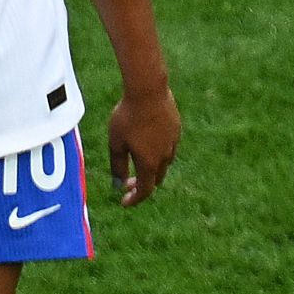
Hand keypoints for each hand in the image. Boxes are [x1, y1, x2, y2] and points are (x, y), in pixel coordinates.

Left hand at [107, 86, 179, 206]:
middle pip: (156, 179)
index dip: (134, 199)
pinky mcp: (176, 130)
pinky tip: (147, 139)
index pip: (144, 190)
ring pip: (164, 163)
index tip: (124, 202)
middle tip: (127, 181)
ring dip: (151, 167)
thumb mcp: (116, 143)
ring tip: (137, 159)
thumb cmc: (128, 117)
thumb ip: (118, 165)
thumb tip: (118, 184)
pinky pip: (168, 147)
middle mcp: (164, 157)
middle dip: (142, 184)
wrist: (149, 91)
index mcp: (149, 163)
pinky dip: (157, 152)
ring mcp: (173, 143)